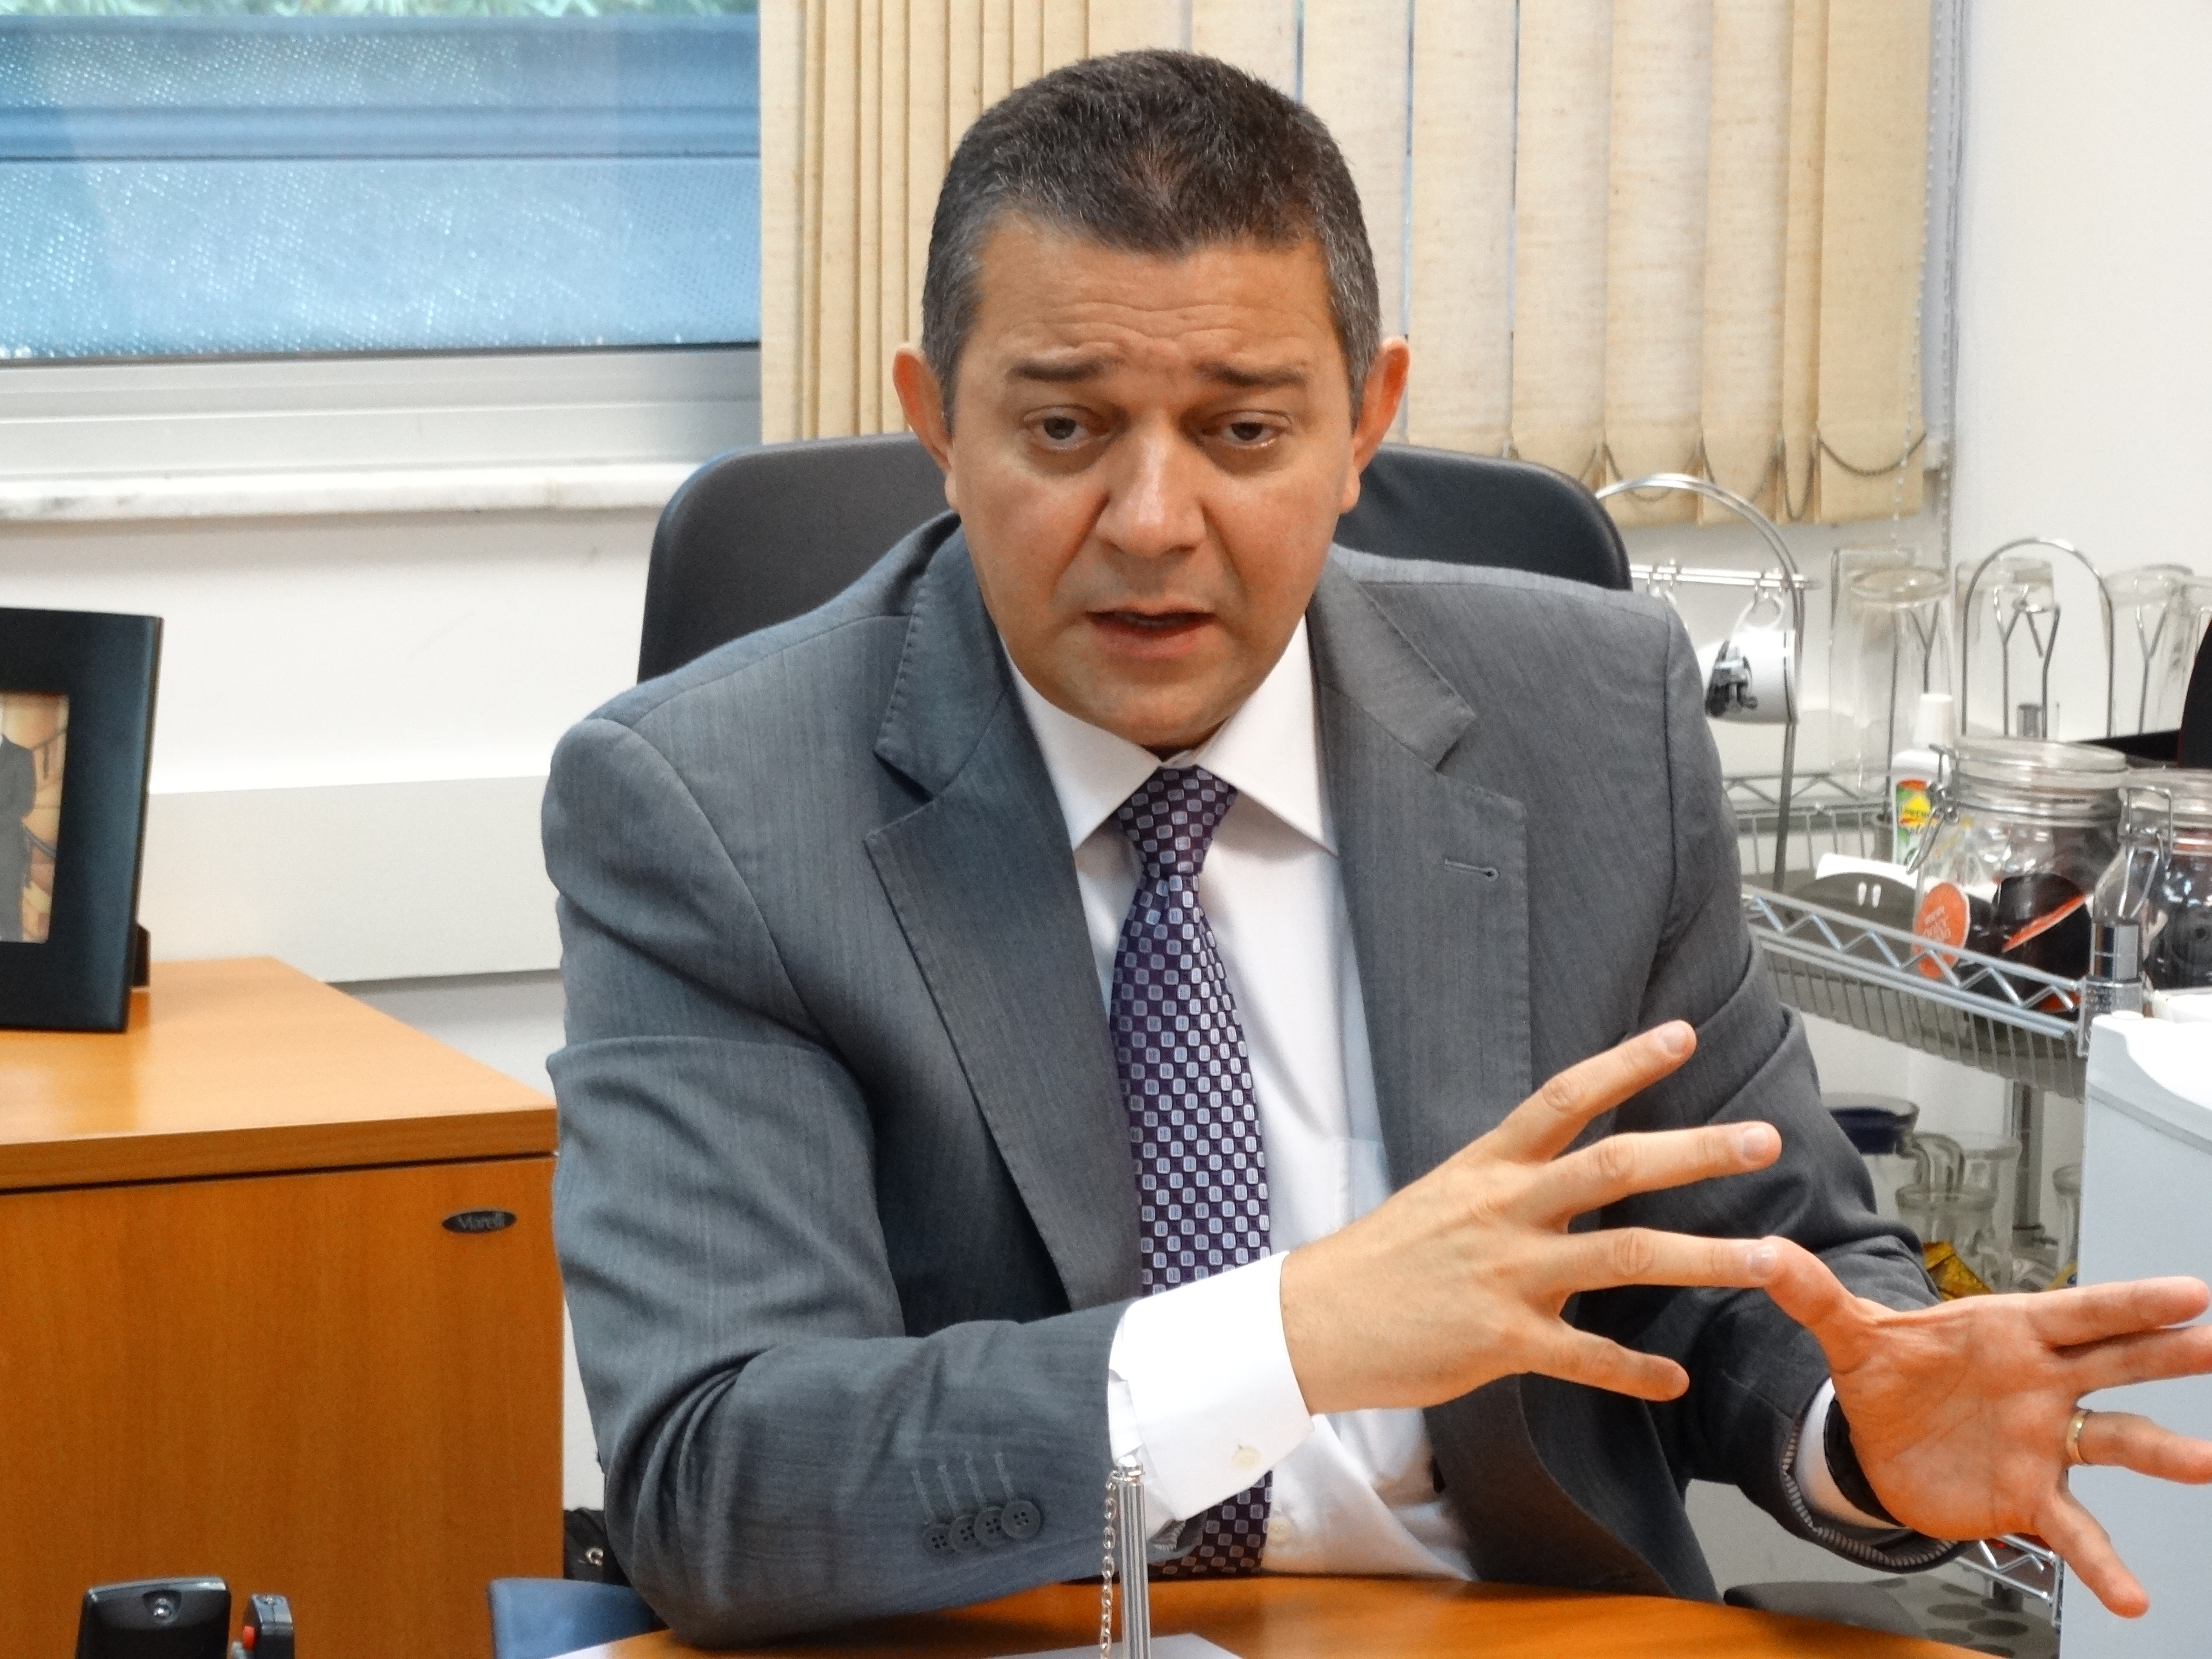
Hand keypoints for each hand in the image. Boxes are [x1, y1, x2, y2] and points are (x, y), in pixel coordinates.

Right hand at [1279, 1021, 1784, 1414]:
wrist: (1315, 1321)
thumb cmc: (1382, 1259)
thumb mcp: (1444, 1195)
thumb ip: (1511, 1184)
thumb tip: (1569, 1173)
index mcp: (1488, 1167)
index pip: (1563, 1098)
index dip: (1625, 1064)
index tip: (1681, 1036)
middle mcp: (1504, 1211)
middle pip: (1614, 1167)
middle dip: (1696, 1152)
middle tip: (1763, 1139)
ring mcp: (1507, 1276)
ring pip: (1624, 1257)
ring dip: (1705, 1258)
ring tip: (1770, 1260)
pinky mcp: (1502, 1341)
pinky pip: (1588, 1358)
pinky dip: (1637, 1371)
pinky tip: (1674, 1380)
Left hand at [1762, 1242, 2211, 1616]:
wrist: (1878, 1440)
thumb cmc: (1888, 1375)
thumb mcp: (1847, 1332)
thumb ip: (1812, 1294)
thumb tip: (1763, 1253)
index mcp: (2007, 1332)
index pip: (2076, 1311)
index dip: (2129, 1303)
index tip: (2190, 1294)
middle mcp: (2041, 1384)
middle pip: (2115, 1364)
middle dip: (2169, 1354)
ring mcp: (2044, 1442)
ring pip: (2113, 1442)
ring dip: (2162, 1453)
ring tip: (2206, 1462)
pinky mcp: (2030, 1497)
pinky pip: (2076, 1532)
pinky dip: (2103, 1565)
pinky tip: (2133, 1599)